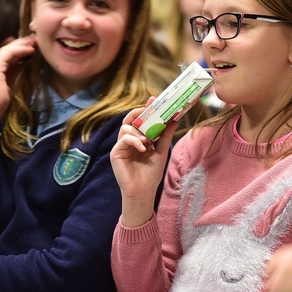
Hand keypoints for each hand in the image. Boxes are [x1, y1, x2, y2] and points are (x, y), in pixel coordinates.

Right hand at [0, 35, 35, 119]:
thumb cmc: (0, 101)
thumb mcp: (10, 83)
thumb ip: (15, 72)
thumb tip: (25, 64)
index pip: (9, 53)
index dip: (21, 47)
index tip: (33, 44)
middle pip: (9, 48)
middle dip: (23, 42)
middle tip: (36, 39)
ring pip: (9, 49)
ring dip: (23, 44)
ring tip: (35, 41)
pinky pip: (8, 54)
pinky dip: (19, 50)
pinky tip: (30, 50)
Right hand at [110, 100, 177, 226]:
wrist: (143, 192)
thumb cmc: (151, 175)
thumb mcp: (161, 152)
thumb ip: (165, 136)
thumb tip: (175, 120)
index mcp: (139, 140)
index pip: (140, 121)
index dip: (146, 110)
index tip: (154, 100)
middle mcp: (129, 141)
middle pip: (129, 120)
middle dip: (138, 112)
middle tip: (148, 107)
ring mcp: (121, 147)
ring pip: (125, 128)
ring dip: (138, 130)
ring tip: (148, 139)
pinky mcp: (116, 153)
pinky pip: (123, 139)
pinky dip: (134, 141)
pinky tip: (142, 147)